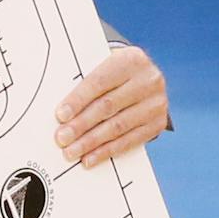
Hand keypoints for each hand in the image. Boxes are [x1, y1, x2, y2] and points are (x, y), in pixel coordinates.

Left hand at [55, 45, 169, 168]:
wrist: (143, 78)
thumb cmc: (112, 73)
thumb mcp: (101, 66)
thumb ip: (83, 82)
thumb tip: (60, 111)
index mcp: (130, 60)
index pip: (99, 82)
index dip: (78, 100)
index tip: (60, 115)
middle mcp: (148, 80)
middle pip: (108, 106)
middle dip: (81, 125)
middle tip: (62, 138)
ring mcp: (156, 103)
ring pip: (118, 126)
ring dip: (92, 142)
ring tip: (72, 151)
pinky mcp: (158, 123)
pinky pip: (131, 140)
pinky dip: (108, 150)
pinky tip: (91, 157)